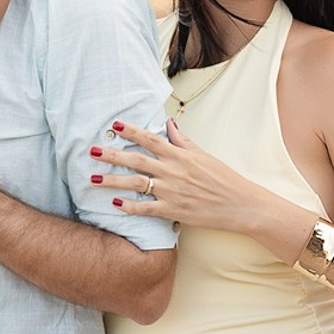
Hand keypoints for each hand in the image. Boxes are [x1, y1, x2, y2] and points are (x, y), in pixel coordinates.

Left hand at [92, 119, 264, 232]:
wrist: (241, 204)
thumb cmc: (223, 179)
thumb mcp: (203, 155)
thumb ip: (182, 141)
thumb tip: (168, 123)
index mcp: (180, 155)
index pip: (151, 139)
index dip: (131, 131)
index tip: (114, 125)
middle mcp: (173, 171)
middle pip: (136, 160)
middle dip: (112, 155)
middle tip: (92, 150)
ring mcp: (172, 191)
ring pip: (136, 184)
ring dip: (112, 181)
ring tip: (93, 178)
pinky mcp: (174, 210)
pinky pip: (146, 209)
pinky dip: (130, 207)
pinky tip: (114, 205)